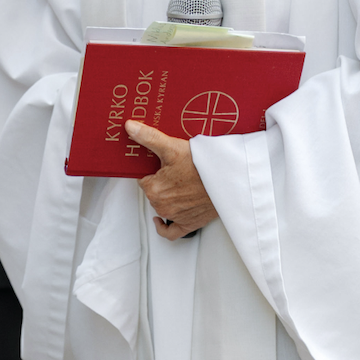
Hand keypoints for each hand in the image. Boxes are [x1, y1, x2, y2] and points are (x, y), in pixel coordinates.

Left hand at [125, 120, 219, 240]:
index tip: (162, 165)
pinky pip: (170, 232)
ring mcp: (174, 216)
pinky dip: (163, 227)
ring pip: (162, 207)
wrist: (230, 180)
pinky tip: (160, 220)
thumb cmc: (203, 166)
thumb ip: (149, 137)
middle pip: (153, 192)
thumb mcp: (173, 147)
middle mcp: (161, 205)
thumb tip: (130, 127)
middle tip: (175, 171)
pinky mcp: (187, 224)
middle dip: (162, 182)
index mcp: (154, 189)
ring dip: (168, 198)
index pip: (144, 179)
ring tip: (181, 183)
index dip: (153, 171)